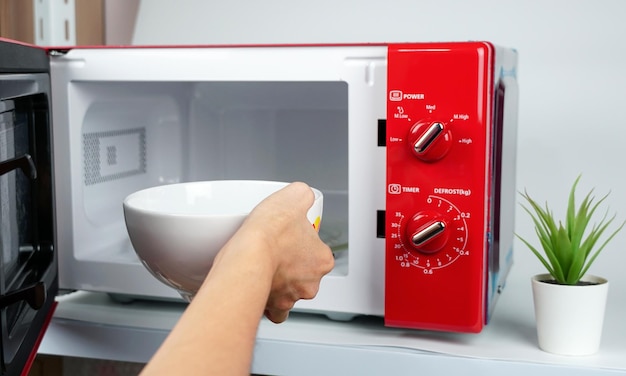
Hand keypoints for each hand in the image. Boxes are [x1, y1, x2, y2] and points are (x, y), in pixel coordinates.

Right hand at [229, 182, 333, 322]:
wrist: (248, 255)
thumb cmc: (270, 232)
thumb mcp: (295, 196)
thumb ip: (304, 195)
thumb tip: (303, 194)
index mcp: (322, 259)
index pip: (319, 251)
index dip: (303, 242)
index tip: (290, 235)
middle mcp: (310, 283)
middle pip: (305, 273)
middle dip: (293, 265)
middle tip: (276, 251)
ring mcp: (291, 297)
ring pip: (290, 292)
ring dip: (281, 283)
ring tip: (265, 268)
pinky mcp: (271, 308)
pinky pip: (274, 311)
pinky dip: (267, 302)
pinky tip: (259, 288)